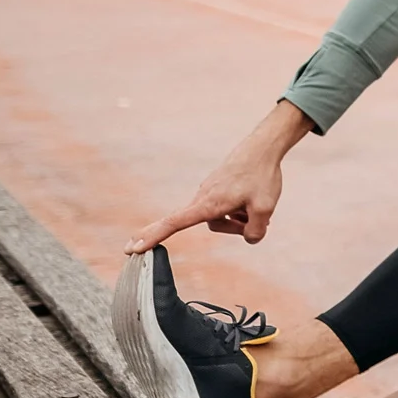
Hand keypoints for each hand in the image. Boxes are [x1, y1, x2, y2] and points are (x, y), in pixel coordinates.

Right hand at [128, 101, 313, 251]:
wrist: (262, 147)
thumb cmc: (261, 176)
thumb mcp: (265, 209)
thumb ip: (255, 231)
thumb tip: (249, 238)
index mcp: (208, 204)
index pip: (173, 224)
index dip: (152, 237)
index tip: (131, 249)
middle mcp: (204, 197)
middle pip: (216, 225)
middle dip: (235, 226)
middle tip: (256, 215)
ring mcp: (210, 192)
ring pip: (225, 217)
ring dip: (243, 215)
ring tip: (260, 201)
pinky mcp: (218, 189)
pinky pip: (229, 207)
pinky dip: (243, 208)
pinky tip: (257, 199)